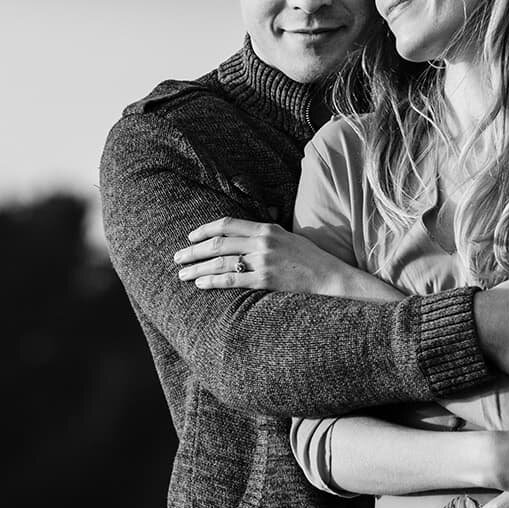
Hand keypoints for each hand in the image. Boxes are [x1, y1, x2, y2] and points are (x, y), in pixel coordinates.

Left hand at [174, 218, 340, 293]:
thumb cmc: (311, 260)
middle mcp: (263, 241)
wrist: (330, 278)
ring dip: (197, 267)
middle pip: (218, 243)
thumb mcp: (288, 237)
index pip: (227, 224)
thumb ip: (265, 234)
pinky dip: (212, 280)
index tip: (190, 236)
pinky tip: (200, 283)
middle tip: (178, 257)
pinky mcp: (265, 280)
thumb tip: (243, 235)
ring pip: (220, 262)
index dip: (204, 229)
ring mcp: (263, 261)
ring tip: (183, 274)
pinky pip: (231, 280)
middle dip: (193, 250)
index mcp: (267, 228)